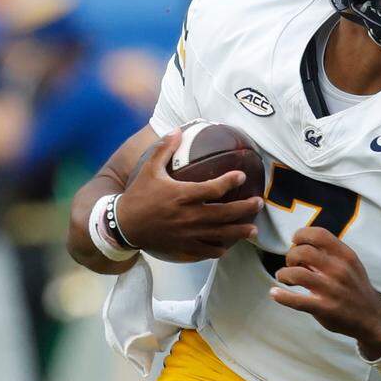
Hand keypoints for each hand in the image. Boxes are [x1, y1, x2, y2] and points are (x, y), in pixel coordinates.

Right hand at [118, 128, 261, 261]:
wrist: (122, 226)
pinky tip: (227, 245)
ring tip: (253, 230)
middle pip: (225, 214)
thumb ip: (164, 149)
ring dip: (240, 232)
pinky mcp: (183, 248)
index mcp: (182, 195)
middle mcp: (188, 216)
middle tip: (259, 204)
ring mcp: (188, 234)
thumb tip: (177, 129)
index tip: (242, 176)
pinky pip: (207, 251)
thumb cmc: (138, 195)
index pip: (214, 188)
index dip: (230, 181)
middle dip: (245, 209)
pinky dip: (219, 249)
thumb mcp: (149, 170)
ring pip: (221, 235)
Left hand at [270, 226, 380, 358]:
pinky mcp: (324, 308)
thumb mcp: (350, 265)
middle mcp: (339, 270)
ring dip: (284, 273)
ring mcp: (331, 290)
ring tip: (284, 277)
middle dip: (291, 255)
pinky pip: (296, 300)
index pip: (319, 234)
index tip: (295, 241)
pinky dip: (281, 295)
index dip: (301, 234)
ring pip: (297, 274)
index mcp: (346, 256)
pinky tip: (275, 293)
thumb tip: (302, 247)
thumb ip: (330, 254)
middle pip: (304, 251)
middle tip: (291, 264)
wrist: (371, 317)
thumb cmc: (355, 287)